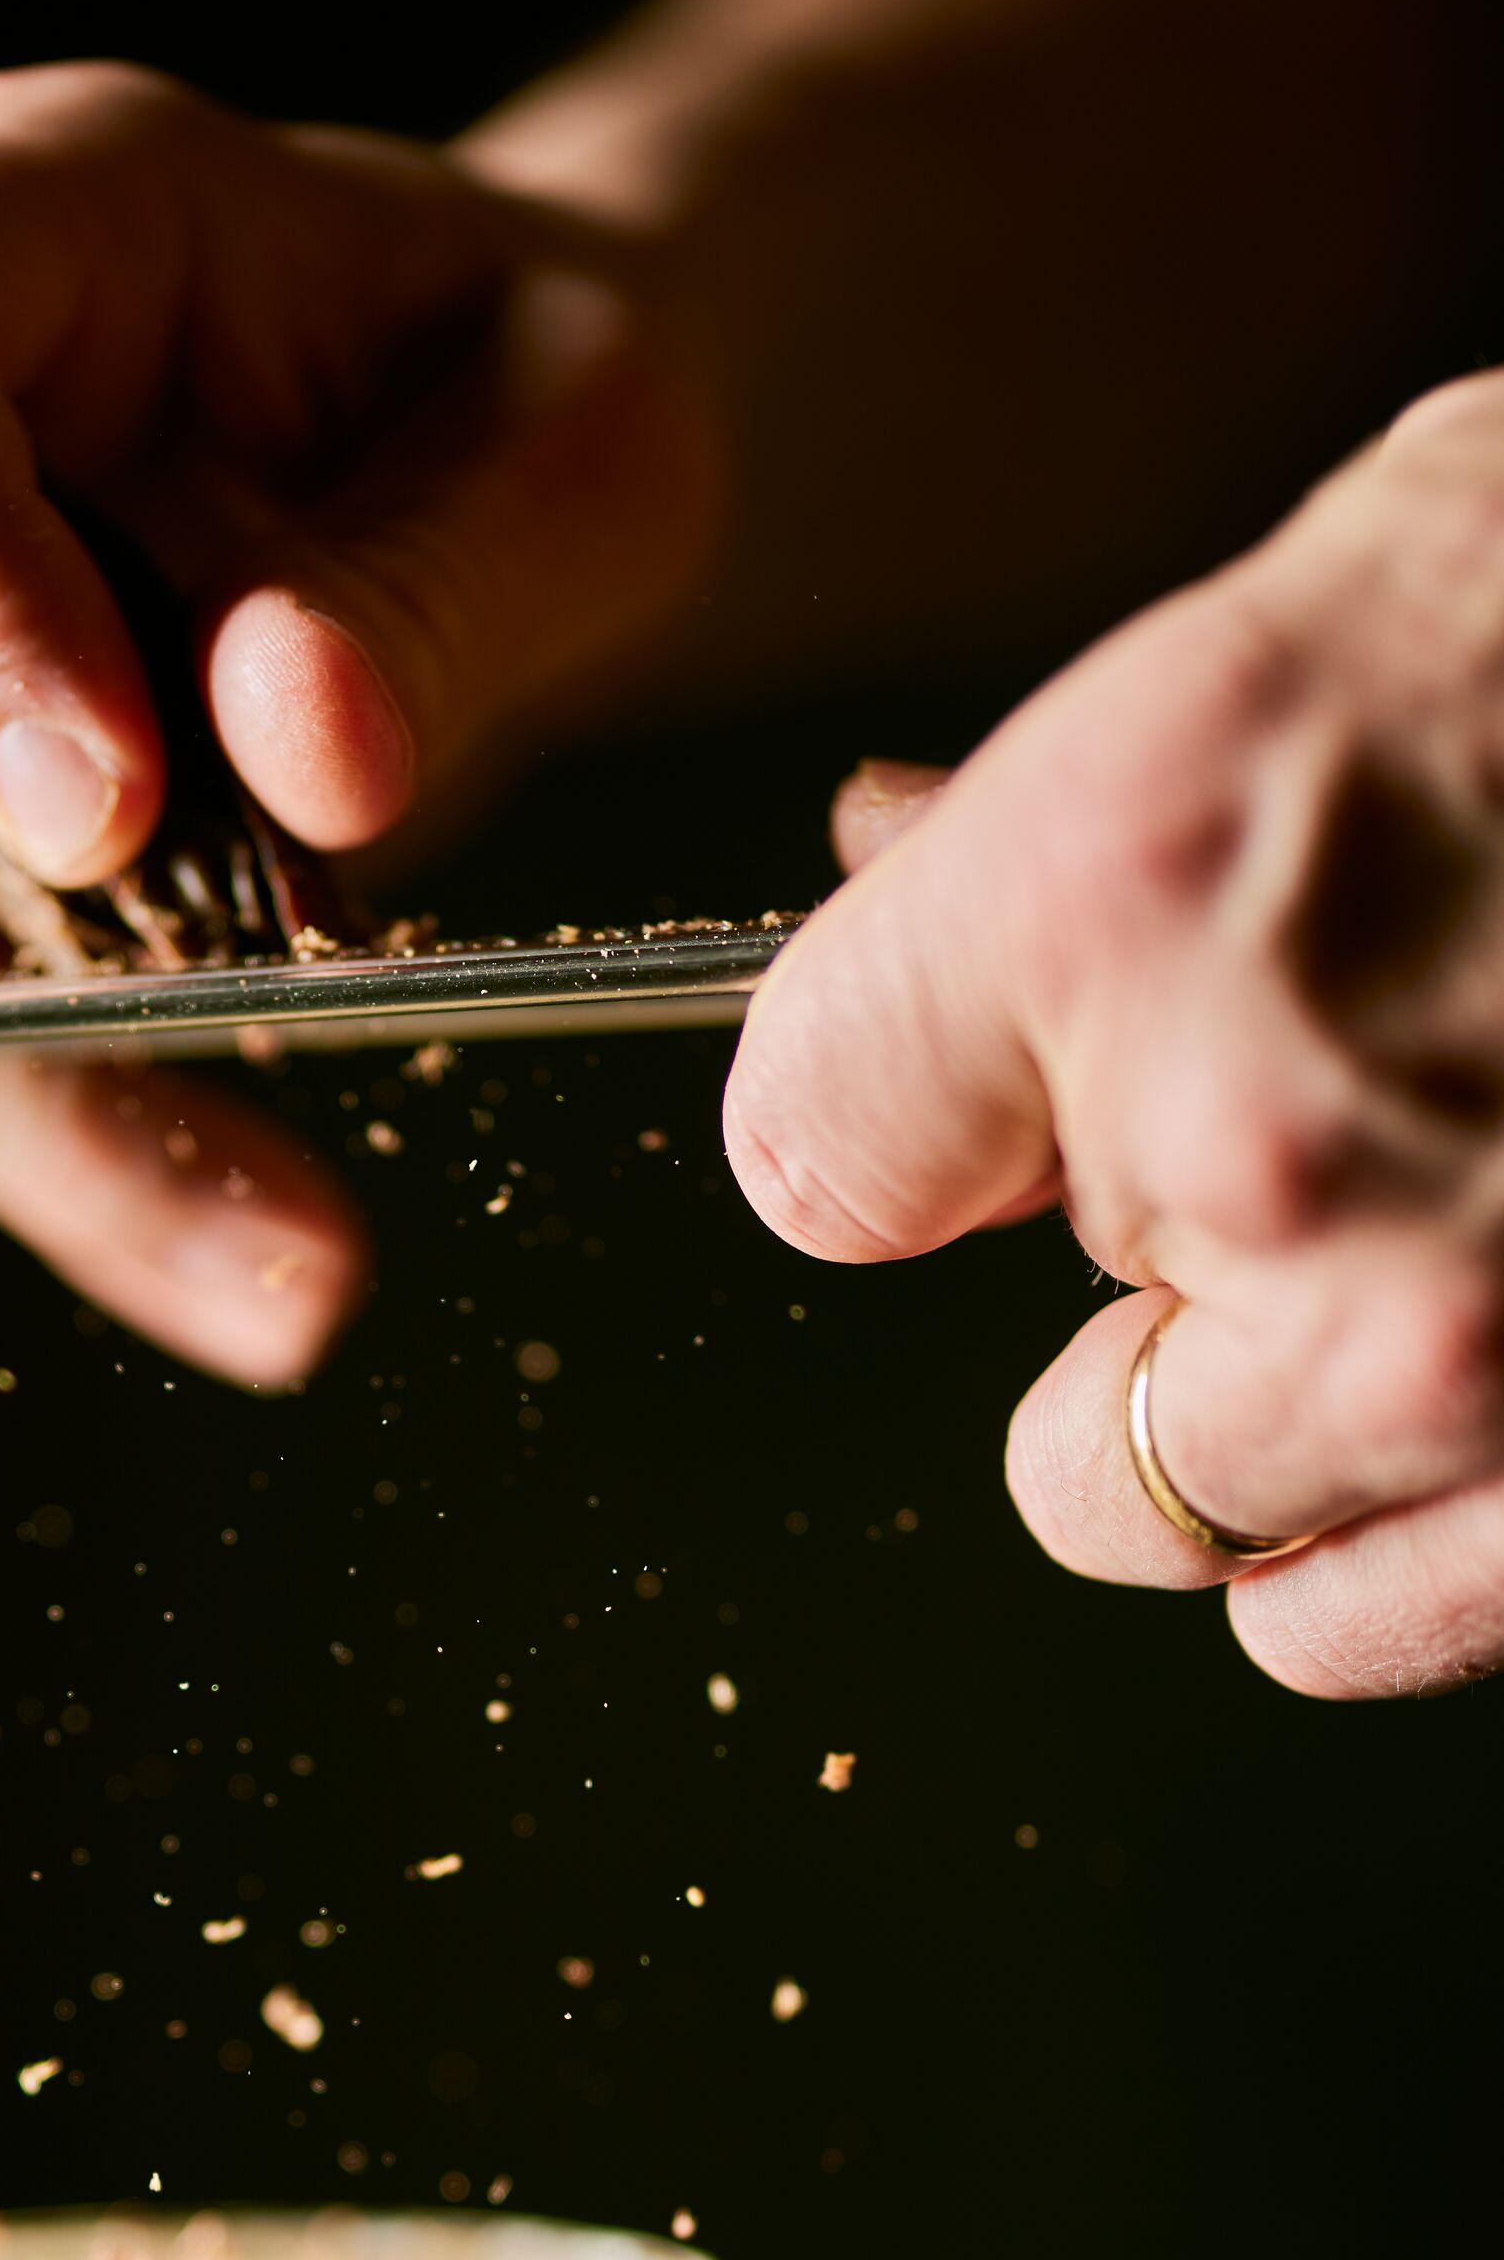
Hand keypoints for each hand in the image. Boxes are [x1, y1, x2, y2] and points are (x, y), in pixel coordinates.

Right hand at [0, 67, 708, 1386]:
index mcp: (15, 227)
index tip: (108, 804)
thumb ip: (440, 583)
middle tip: (88, 976)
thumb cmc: (529, 392)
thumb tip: (296, 746)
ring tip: (289, 1250)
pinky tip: (266, 1267)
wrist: (520, 473)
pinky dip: (97, 1178)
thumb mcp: (581, 445)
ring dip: (27, 1107)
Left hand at [724, 374, 1503, 1697]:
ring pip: (1190, 1525)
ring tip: (1433, 1233)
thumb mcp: (1274, 641)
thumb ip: (1045, 852)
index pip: (820, 1129)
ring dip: (1266, 1426)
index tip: (984, 1106)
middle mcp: (1273, 1145)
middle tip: (1314, 1147)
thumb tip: (887, 930)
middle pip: (1032, 1388)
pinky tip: (1477, 1364)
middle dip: (1145, 1296)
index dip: (909, 1114)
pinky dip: (1395, 1530)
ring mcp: (1464, 1350)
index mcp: (1132, 884)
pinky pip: (1352, 1617)